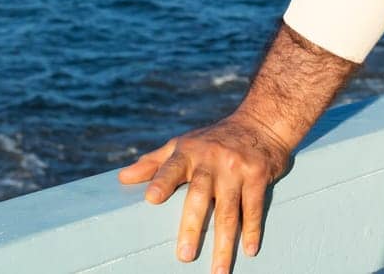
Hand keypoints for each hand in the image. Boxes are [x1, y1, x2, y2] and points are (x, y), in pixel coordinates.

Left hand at [115, 110, 292, 270]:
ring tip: (218, 270)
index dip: (161, 181)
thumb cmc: (213, 140)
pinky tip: (249, 250)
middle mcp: (212, 159)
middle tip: (185, 255)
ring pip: (228, 210)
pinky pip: (253, 207)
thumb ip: (154, 163)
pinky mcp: (258, 176)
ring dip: (224, 243)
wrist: (261, 123)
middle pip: (199, 195)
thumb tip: (122, 179)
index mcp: (188, 152)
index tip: (152, 199)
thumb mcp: (183, 145)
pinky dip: (252, 229)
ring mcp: (236, 168)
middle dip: (191, 226)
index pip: (171, 168)